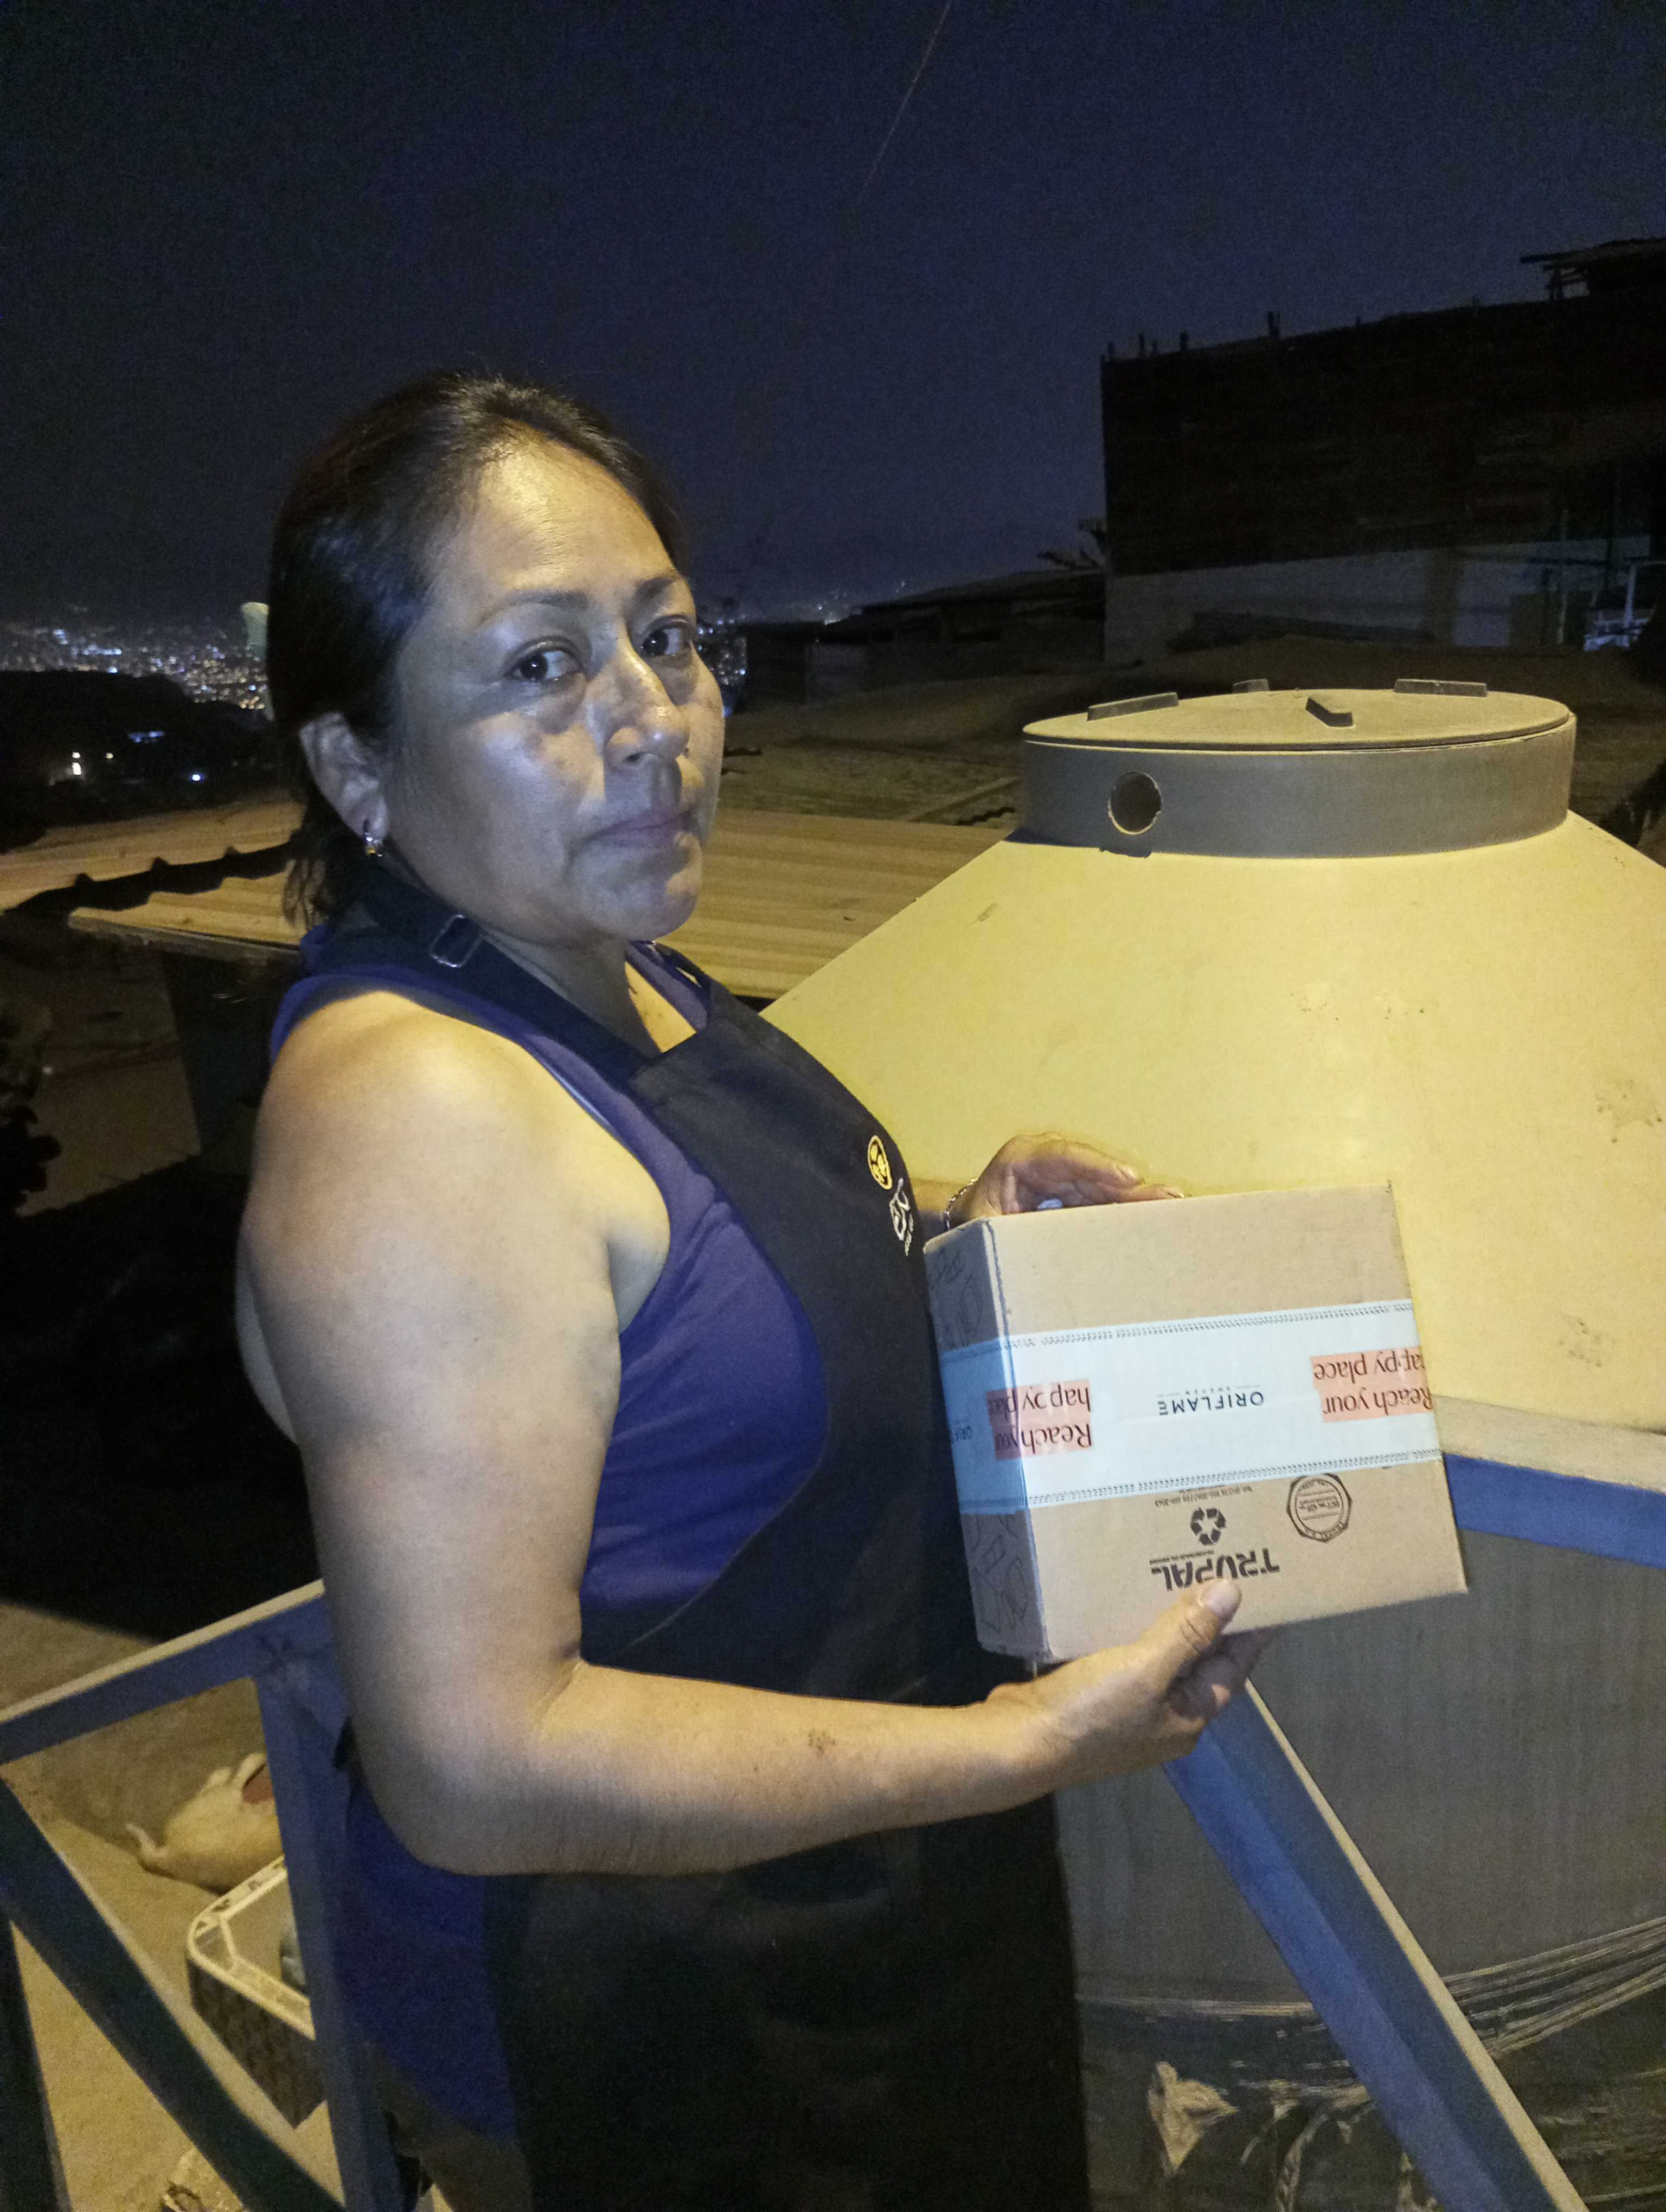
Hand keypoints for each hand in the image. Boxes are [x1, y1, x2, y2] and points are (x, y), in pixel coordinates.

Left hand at [958, 1130, 1181, 1219]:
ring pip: (1105, 1187)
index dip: (1097, 1167)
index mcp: (1021, 1159)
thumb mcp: (981, 1227)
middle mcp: (1048, 1162)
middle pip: (1094, 1172)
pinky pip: (1104, 1201)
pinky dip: (1127, 1211)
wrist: (968, 1222)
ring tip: (1172, 1206)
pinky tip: (1156, 1217)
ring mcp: (1065, 1177)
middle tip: (1165, 1196)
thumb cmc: (972, 1221)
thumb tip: (1030, 1245)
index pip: (1063, 1157)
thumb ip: (1004, 1230)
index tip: (1128, 1178)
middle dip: (1129, 1186)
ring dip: (1137, 1199)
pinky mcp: (1075, 1194)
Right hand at [988, 1582, 1270, 1788]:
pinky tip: (1126, 1597)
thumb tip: (1232, 1593)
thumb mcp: (1146, 1670)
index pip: (1233, 1666)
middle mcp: (1166, 1716)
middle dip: (1209, 1617)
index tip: (1267, 1590)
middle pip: (1199, 1660)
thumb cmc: (1091, 1713)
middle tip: (1218, 1565)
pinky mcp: (1098, 1695)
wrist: (1019, 1742)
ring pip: (1162, 1655)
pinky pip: (1128, 1654)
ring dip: (1169, 1618)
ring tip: (1175, 1569)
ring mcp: (1130, 1708)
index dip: (1251, 1628)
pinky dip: (1134, 1627)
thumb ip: (1189, 1633)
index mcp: (1189, 1717)